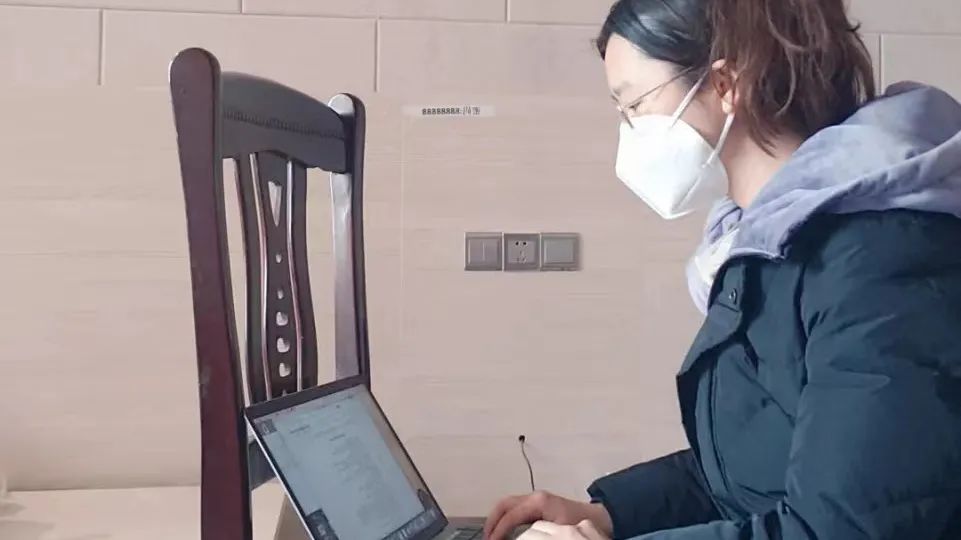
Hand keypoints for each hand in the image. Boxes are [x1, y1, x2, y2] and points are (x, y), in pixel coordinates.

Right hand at [484, 491, 612, 539]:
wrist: (599, 517)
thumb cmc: (581, 524)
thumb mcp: (558, 532)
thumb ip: (535, 535)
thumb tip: (518, 537)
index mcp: (539, 502)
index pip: (510, 515)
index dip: (498, 530)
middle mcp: (535, 497)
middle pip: (503, 504)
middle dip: (492, 521)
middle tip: (487, 539)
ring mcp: (536, 498)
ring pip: (507, 504)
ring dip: (497, 519)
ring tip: (492, 536)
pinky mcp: (538, 504)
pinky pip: (515, 508)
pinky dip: (506, 518)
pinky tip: (505, 532)